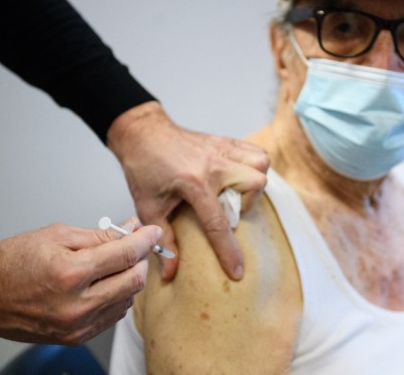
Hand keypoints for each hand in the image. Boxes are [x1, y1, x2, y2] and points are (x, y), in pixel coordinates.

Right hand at [0, 219, 160, 345]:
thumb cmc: (12, 262)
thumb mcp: (58, 235)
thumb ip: (100, 234)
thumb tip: (130, 229)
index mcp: (72, 273)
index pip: (126, 255)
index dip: (145, 239)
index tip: (153, 231)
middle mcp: (77, 304)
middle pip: (135, 282)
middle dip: (141, 260)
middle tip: (136, 247)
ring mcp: (77, 325)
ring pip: (127, 300)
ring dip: (129, 279)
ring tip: (113, 264)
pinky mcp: (75, 337)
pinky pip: (112, 316)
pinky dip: (116, 297)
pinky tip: (104, 284)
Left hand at [107, 101, 268, 279]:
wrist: (142, 132)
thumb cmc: (143, 167)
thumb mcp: (148, 207)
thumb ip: (163, 238)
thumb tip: (172, 272)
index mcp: (193, 182)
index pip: (218, 223)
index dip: (228, 251)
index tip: (237, 272)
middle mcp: (213, 164)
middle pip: (255, 183)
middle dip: (248, 203)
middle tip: (228, 208)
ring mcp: (221, 149)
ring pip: (261, 163)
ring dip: (254, 181)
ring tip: (236, 191)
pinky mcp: (224, 141)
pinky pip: (254, 150)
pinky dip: (253, 164)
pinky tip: (238, 175)